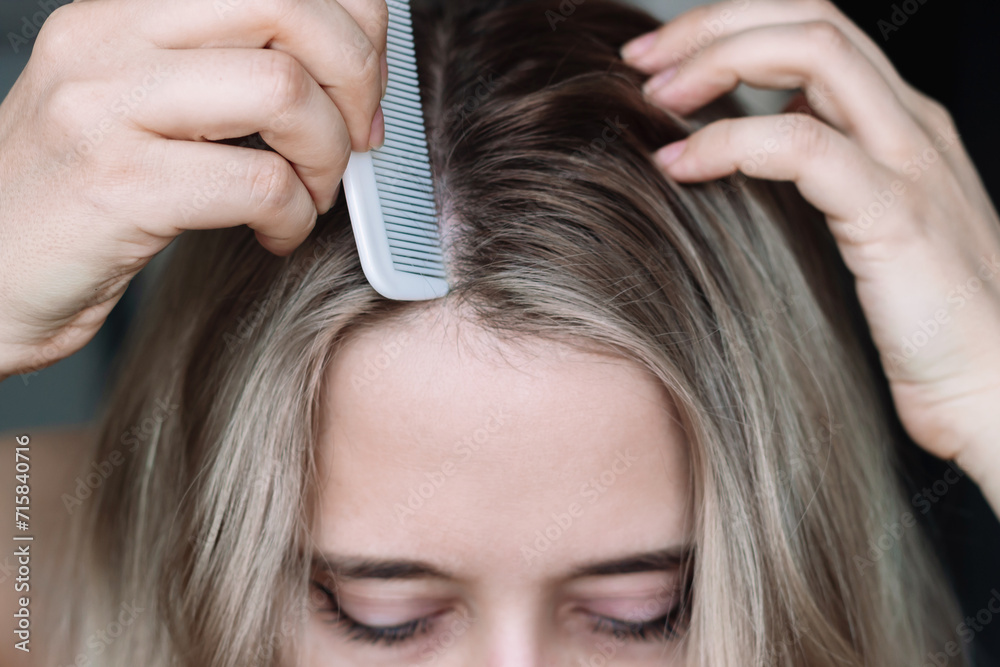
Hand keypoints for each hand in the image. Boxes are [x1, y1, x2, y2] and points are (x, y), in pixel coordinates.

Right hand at [0, 0, 388, 379]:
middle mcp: (107, 38)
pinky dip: (295, 216)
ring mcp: (106, 106)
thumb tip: (345, 78)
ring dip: (327, 155)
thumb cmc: (79, 201)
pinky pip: (259, 184)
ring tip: (311, 193)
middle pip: (285, 5)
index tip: (365, 82)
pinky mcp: (117, 183)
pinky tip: (277, 233)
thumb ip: (224, 76)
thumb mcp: (143, 109)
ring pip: (282, 90)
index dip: (350, 19)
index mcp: (123, 11)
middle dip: (356, 76)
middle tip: (358, 138)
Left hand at [621, 0, 999, 508]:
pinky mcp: (895, 216)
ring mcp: (910, 163)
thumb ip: (815, 184)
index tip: (661, 62)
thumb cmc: (919, 329)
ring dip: (718, 61)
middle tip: (641, 59)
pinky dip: (730, 143)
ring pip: (815, 53)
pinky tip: (681, 166)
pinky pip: (804, 147)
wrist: (993, 394)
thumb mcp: (861, 233)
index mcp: (900, 125)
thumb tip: (729, 161)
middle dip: (713, 25)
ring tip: (653, 96)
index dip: (732, 28)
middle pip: (812, 19)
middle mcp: (910, 126)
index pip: (816, 30)